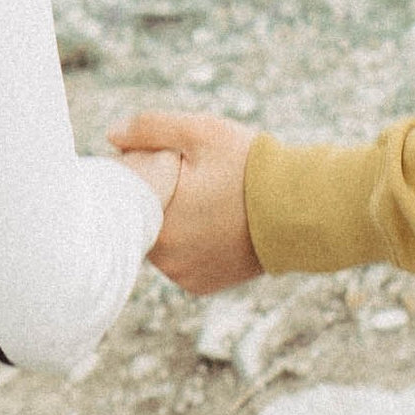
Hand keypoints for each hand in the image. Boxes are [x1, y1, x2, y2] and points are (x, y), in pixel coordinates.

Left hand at [111, 110, 260, 296]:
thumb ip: (151, 129)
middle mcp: (165, 258)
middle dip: (154, 198)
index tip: (150, 161)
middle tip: (184, 177)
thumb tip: (111, 135)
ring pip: (160, 241)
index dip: (133, 175)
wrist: (302, 211)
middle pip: (141, 220)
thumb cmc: (252, 167)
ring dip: (170, 222)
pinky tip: (208, 222)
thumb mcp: (201, 133)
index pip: (123, 197)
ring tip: (200, 199)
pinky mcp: (202, 284)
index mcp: (157, 222)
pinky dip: (187, 244)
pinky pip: (180, 260)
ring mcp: (183, 275)